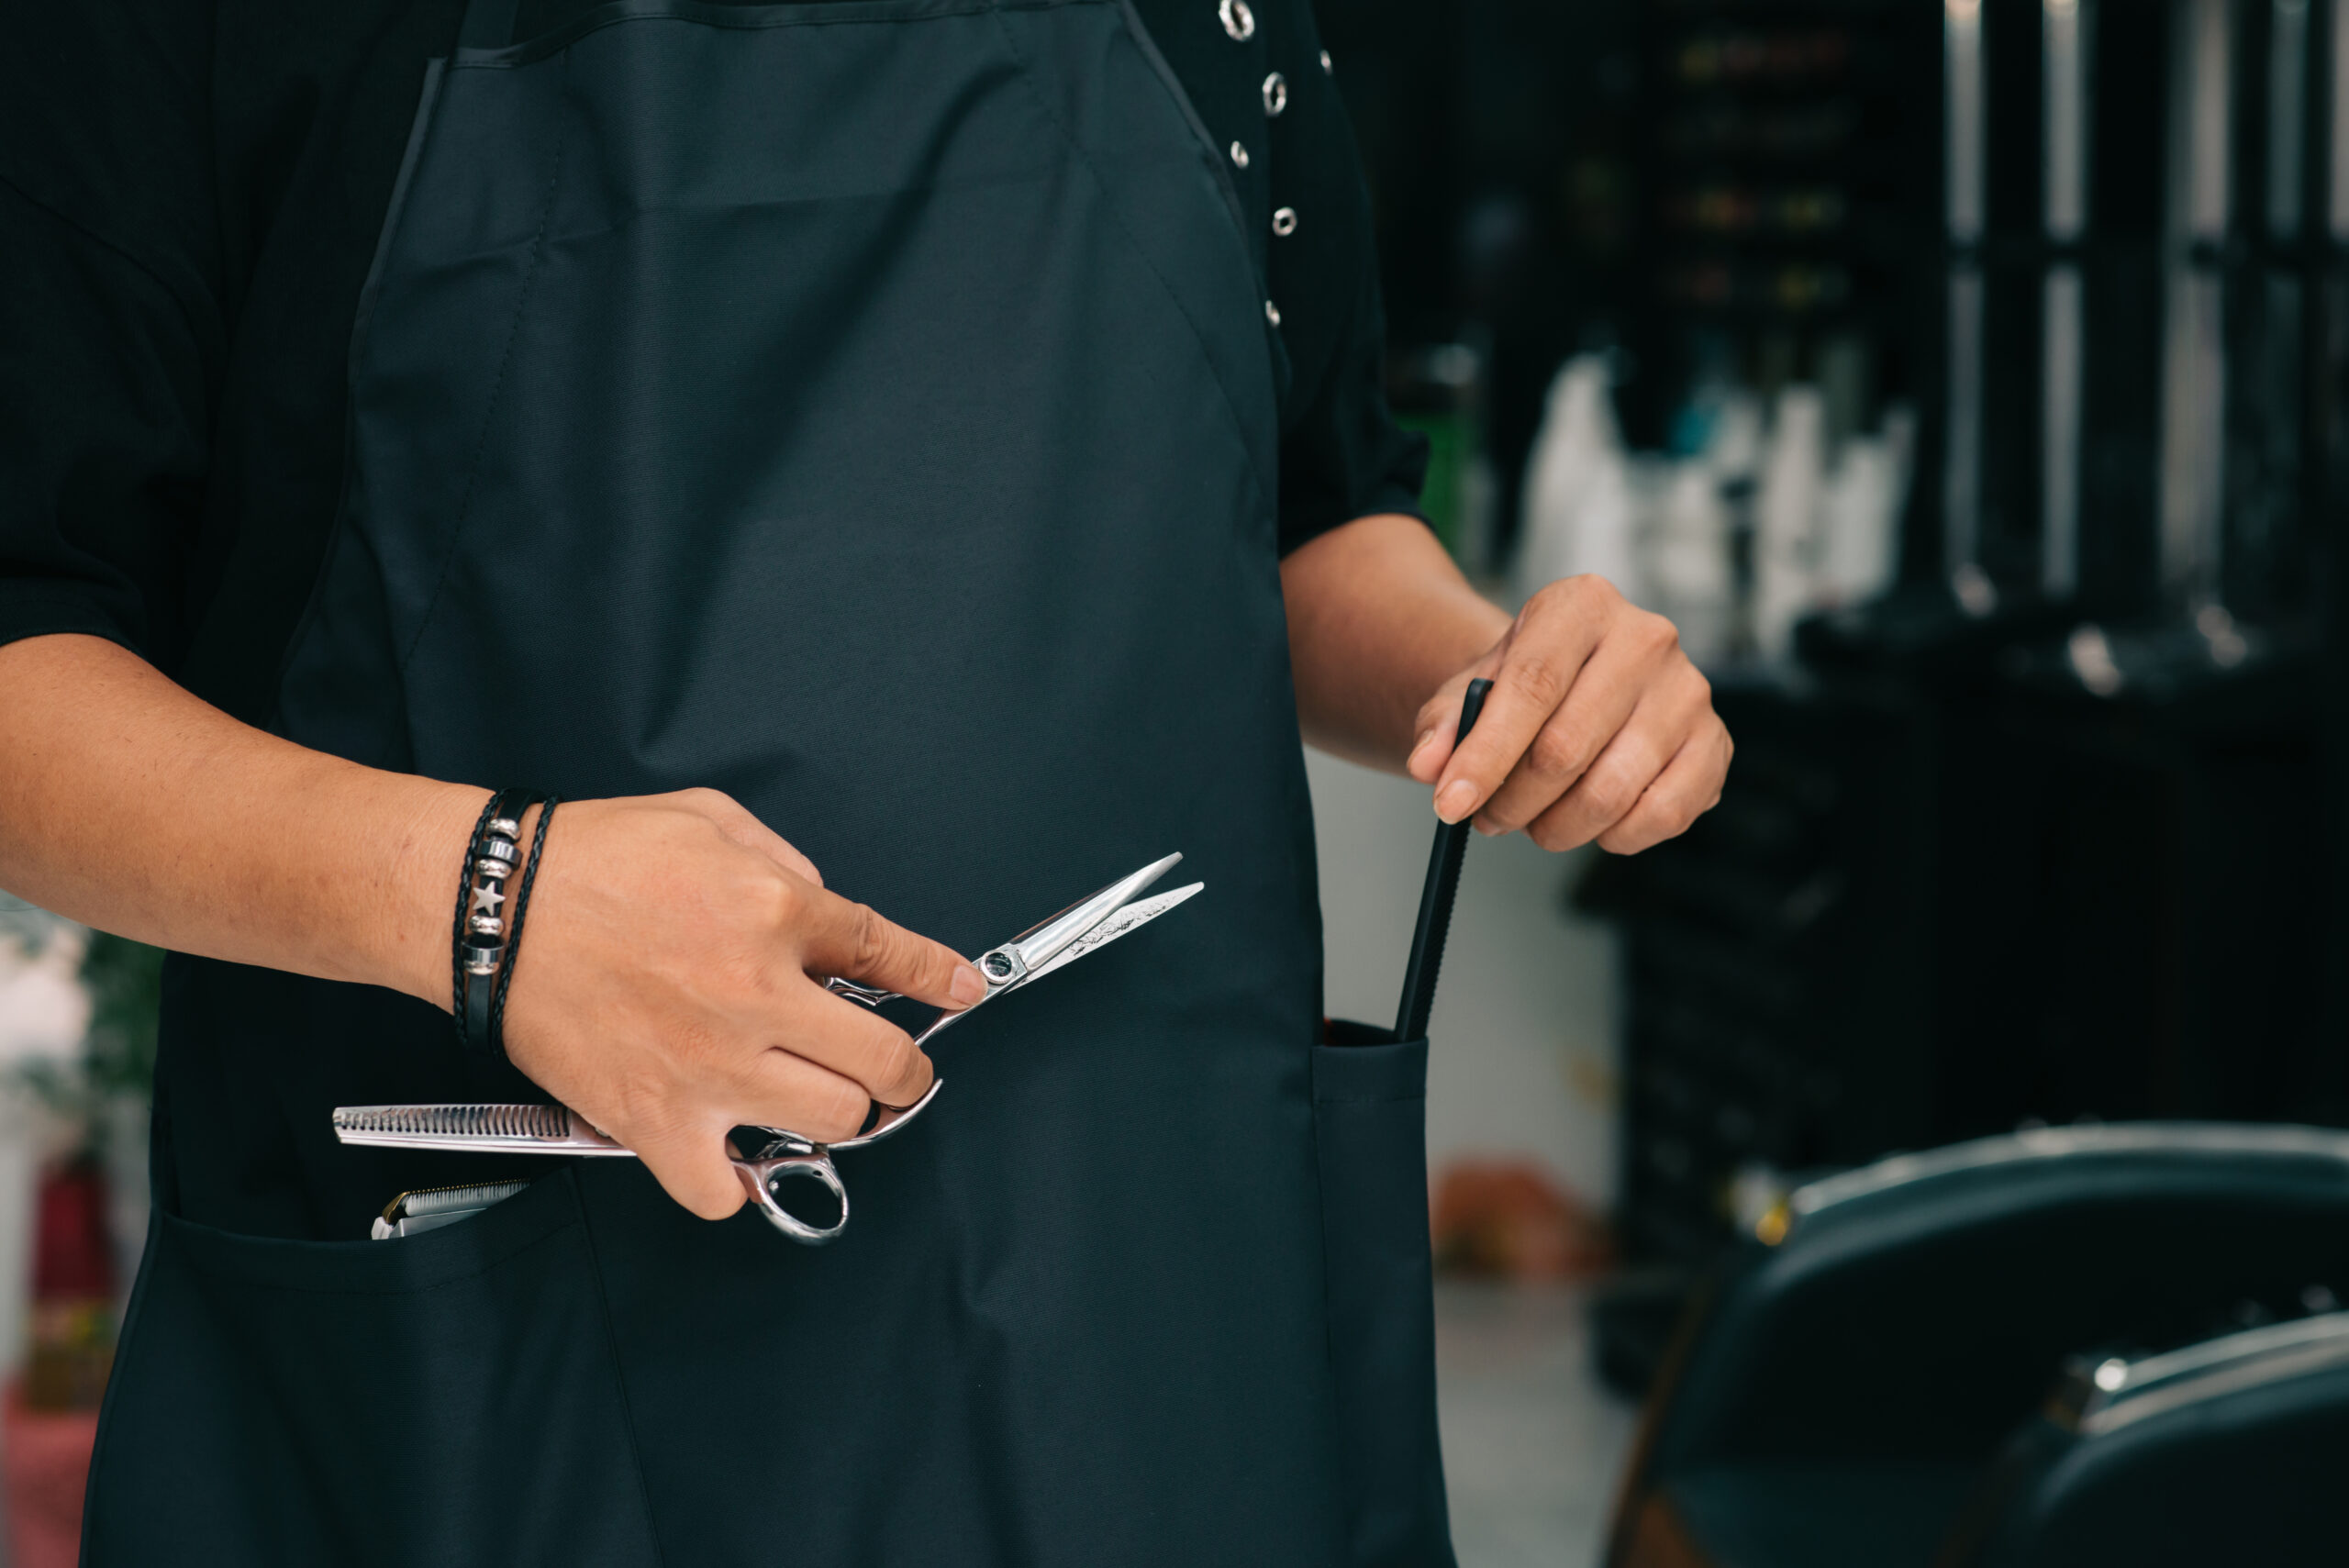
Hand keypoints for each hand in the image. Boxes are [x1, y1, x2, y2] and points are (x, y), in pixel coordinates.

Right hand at [500, 788, 984, 1219]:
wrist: (489, 907)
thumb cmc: (589, 857)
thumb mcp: (710, 821)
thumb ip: (786, 864)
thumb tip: (826, 911)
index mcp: (776, 912)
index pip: (893, 956)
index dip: (942, 979)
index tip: (961, 992)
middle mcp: (756, 994)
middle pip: (886, 1065)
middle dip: (903, 1070)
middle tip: (893, 1069)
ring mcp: (710, 1066)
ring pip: (831, 1124)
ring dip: (835, 1114)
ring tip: (814, 1097)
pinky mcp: (654, 1119)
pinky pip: (725, 1191)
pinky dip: (736, 1182)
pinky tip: (732, 1149)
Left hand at [1404, 576, 1730, 853]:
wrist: (1581, 679)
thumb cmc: (1526, 683)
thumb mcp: (1473, 687)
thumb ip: (1444, 723)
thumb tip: (1428, 767)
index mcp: (1581, 605)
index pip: (1531, 687)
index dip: (1486, 755)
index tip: (1449, 805)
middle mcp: (1646, 637)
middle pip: (1566, 748)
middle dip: (1512, 801)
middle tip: (1485, 819)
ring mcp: (1689, 690)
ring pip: (1611, 791)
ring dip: (1557, 827)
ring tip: (1533, 821)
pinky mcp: (1715, 742)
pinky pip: (1663, 814)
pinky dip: (1616, 836)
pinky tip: (1591, 822)